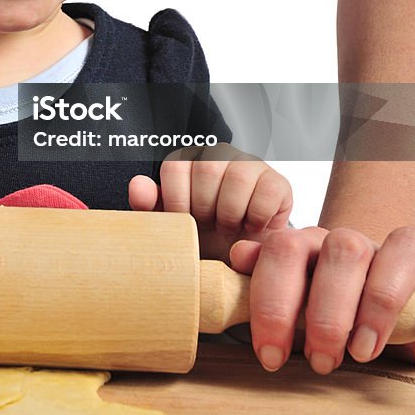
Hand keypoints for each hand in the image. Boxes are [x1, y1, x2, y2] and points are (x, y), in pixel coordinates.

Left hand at [128, 145, 292, 258]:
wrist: (240, 259)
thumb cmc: (202, 239)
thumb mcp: (169, 227)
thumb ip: (149, 207)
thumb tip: (138, 186)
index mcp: (187, 162)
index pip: (175, 166)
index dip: (177, 200)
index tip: (183, 220)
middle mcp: (218, 155)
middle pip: (206, 169)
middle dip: (205, 209)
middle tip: (209, 226)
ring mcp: (249, 165)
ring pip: (237, 177)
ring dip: (231, 214)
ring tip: (228, 228)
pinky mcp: (276, 182)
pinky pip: (267, 191)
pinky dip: (257, 217)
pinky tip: (250, 226)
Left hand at [231, 225, 414, 372]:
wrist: (367, 280)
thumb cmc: (318, 293)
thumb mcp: (288, 287)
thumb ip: (264, 271)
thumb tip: (239, 257)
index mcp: (305, 241)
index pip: (282, 250)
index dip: (272, 302)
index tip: (270, 355)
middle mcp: (346, 241)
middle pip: (340, 253)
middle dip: (327, 313)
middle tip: (320, 362)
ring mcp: (387, 253)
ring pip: (386, 259)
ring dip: (374, 309)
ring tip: (360, 354)